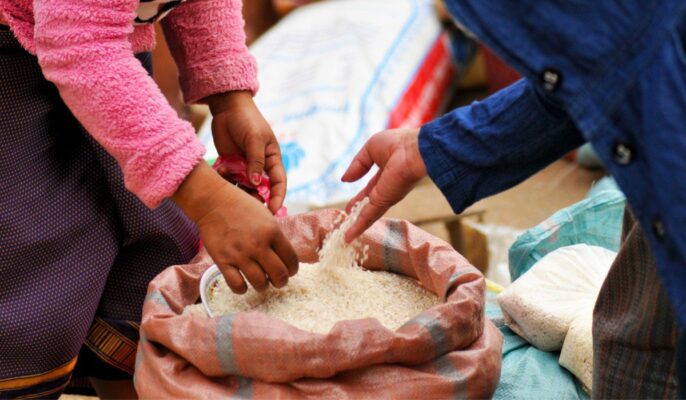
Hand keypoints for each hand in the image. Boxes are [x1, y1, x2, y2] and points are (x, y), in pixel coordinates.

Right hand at [172, 162, 297, 292]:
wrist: (214, 202)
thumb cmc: (242, 207)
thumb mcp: (266, 216)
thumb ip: (276, 236)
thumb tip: (285, 257)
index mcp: (272, 231)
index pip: (291, 259)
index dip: (293, 269)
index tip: (290, 271)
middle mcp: (258, 244)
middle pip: (279, 275)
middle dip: (281, 281)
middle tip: (278, 281)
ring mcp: (240, 254)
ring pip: (260, 283)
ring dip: (263, 286)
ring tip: (261, 282)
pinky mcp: (223, 260)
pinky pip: (237, 285)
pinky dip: (242, 289)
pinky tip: (243, 284)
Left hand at [205, 91, 285, 213]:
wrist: (227, 108)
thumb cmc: (247, 120)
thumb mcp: (255, 139)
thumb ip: (255, 162)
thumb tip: (257, 184)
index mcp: (272, 160)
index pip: (279, 183)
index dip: (277, 198)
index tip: (273, 212)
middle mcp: (260, 167)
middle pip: (261, 190)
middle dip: (256, 200)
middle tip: (247, 209)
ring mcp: (244, 167)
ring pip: (244, 188)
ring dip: (239, 192)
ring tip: (231, 192)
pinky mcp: (230, 166)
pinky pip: (230, 180)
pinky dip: (226, 182)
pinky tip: (222, 174)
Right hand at [341, 128, 426, 241]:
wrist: (415, 150)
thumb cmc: (397, 144)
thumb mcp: (370, 150)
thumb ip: (358, 165)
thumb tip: (345, 180)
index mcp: (386, 173)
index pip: (370, 190)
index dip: (359, 198)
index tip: (350, 207)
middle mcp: (387, 188)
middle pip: (369, 205)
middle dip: (358, 214)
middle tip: (347, 223)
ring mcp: (386, 197)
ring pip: (368, 214)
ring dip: (357, 225)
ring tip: (346, 235)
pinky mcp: (385, 202)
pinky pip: (368, 216)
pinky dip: (358, 227)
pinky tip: (349, 236)